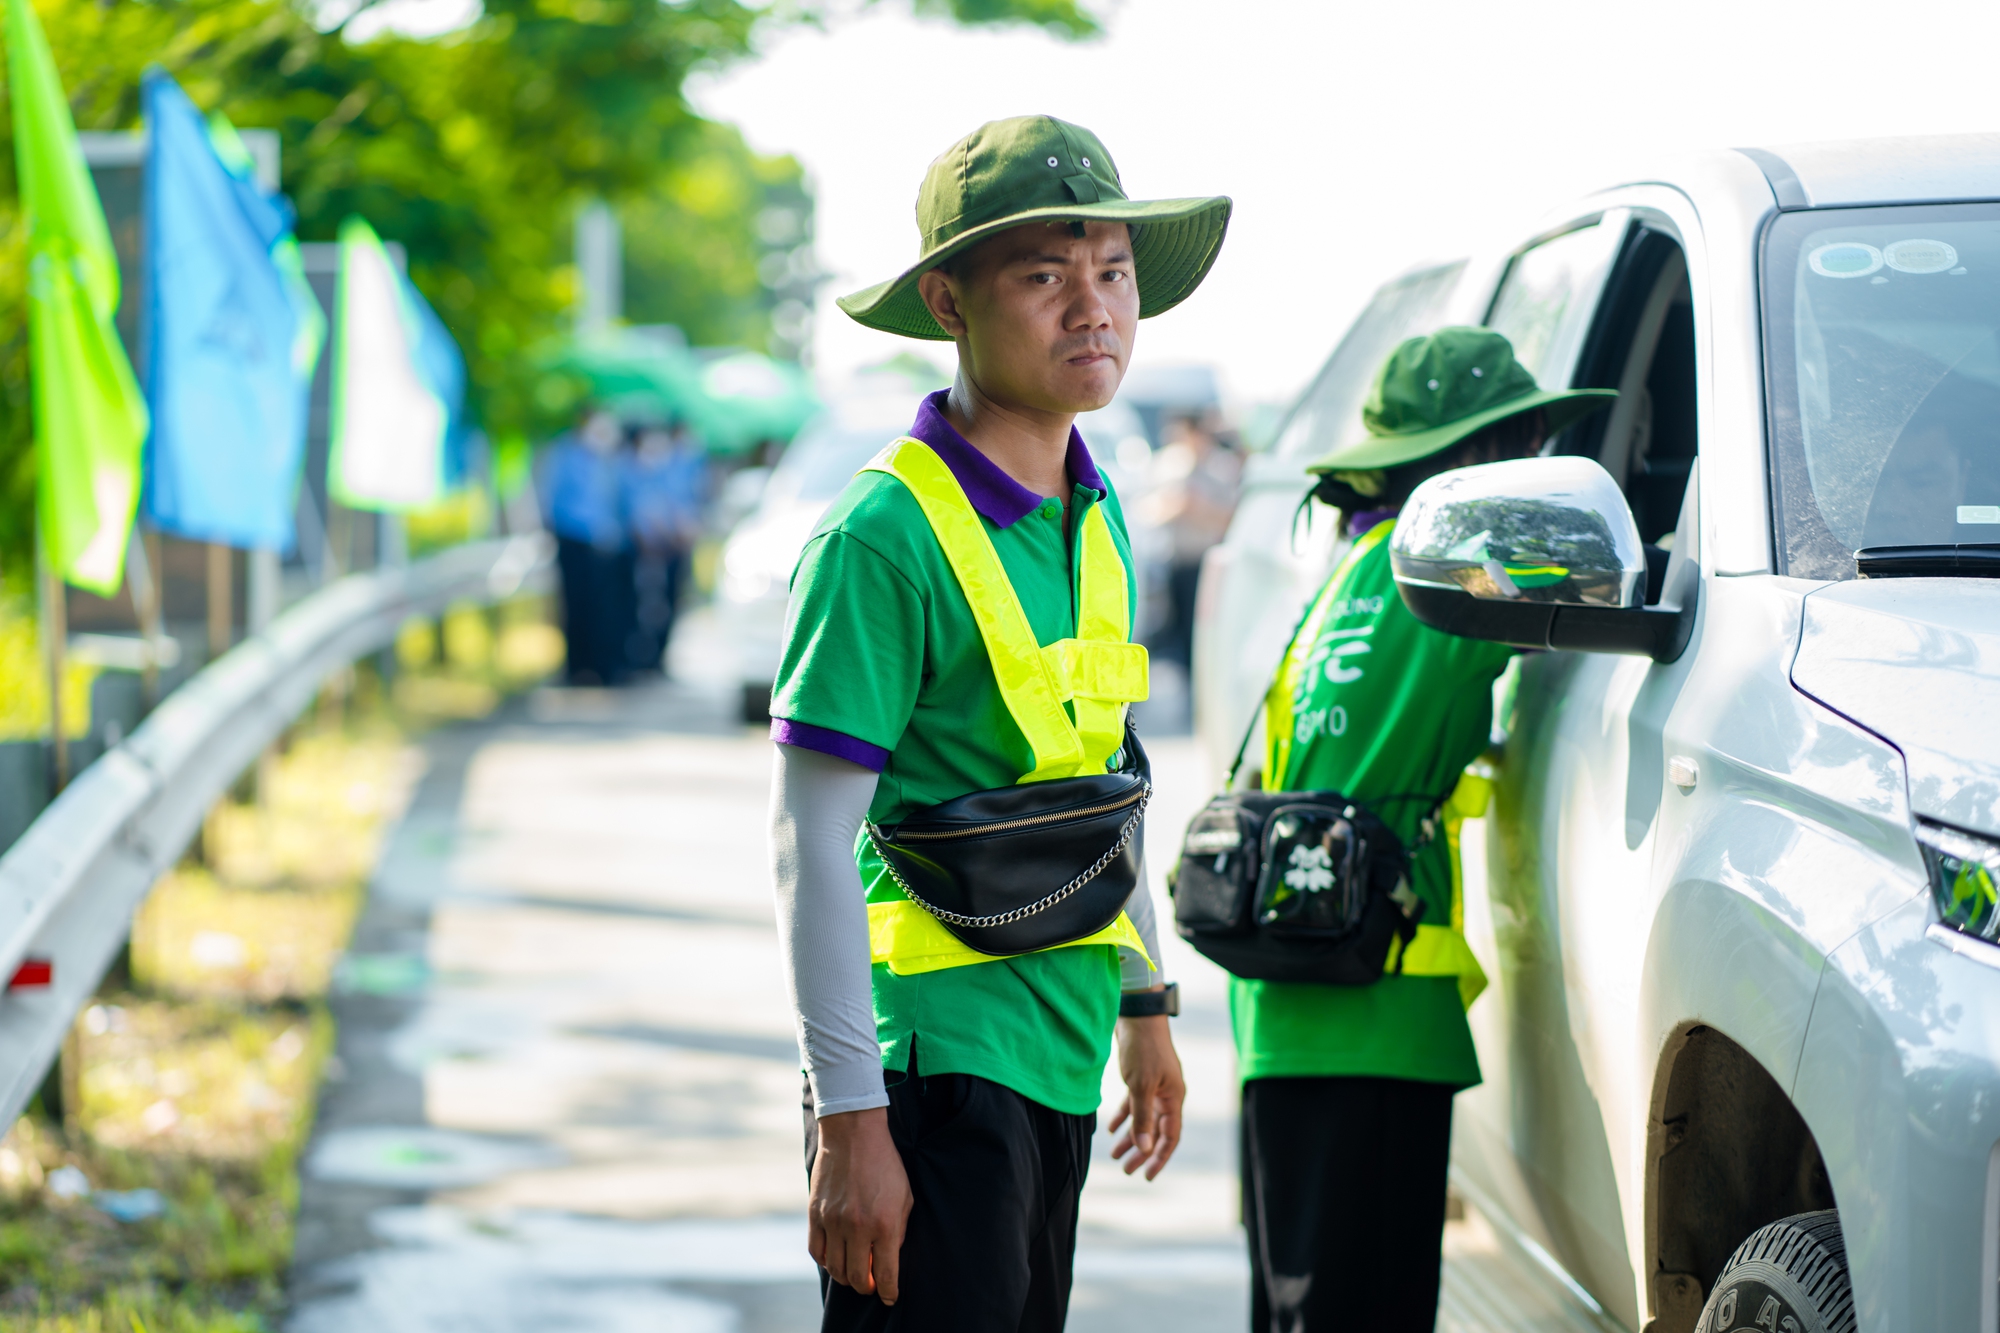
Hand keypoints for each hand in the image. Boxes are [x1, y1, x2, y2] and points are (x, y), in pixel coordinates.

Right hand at [808, 1108, 913, 1302]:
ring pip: (834, 1268)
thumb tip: (890, 1256)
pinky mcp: (815, 1213)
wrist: (853, 1133)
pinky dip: (825, 1261)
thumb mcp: (904, 1197)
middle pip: (856, 1277)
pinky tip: (835, 1256)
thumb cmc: (885, 1164)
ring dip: (845, 1276)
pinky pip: (816, 1251)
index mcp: (884, 1223)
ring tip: (853, 1270)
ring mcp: (832, 1221)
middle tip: (871, 1284)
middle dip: (866, 1287)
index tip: (890, 1296)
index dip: (888, 1291)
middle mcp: (857, 1226)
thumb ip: (899, 1230)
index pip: (884, 1273)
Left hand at [1107, 1004, 1183, 1179]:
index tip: (1146, 1175)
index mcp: (1173, 1097)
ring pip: (1143, 1118)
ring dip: (1130, 1136)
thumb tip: (1145, 1149)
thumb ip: (1142, 1118)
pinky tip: (1110, 1128)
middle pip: (1156, 1130)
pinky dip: (1124, 1116)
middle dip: (1141, 1151)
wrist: (1136, 1015)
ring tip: (1115, 1153)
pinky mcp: (1140, 1077)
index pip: (1170, 1136)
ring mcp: (1154, 1085)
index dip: (1159, 1157)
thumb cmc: (1143, 1048)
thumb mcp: (1141, 1086)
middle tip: (1125, 1169)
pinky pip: (1134, 1103)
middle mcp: (1167, 1094)